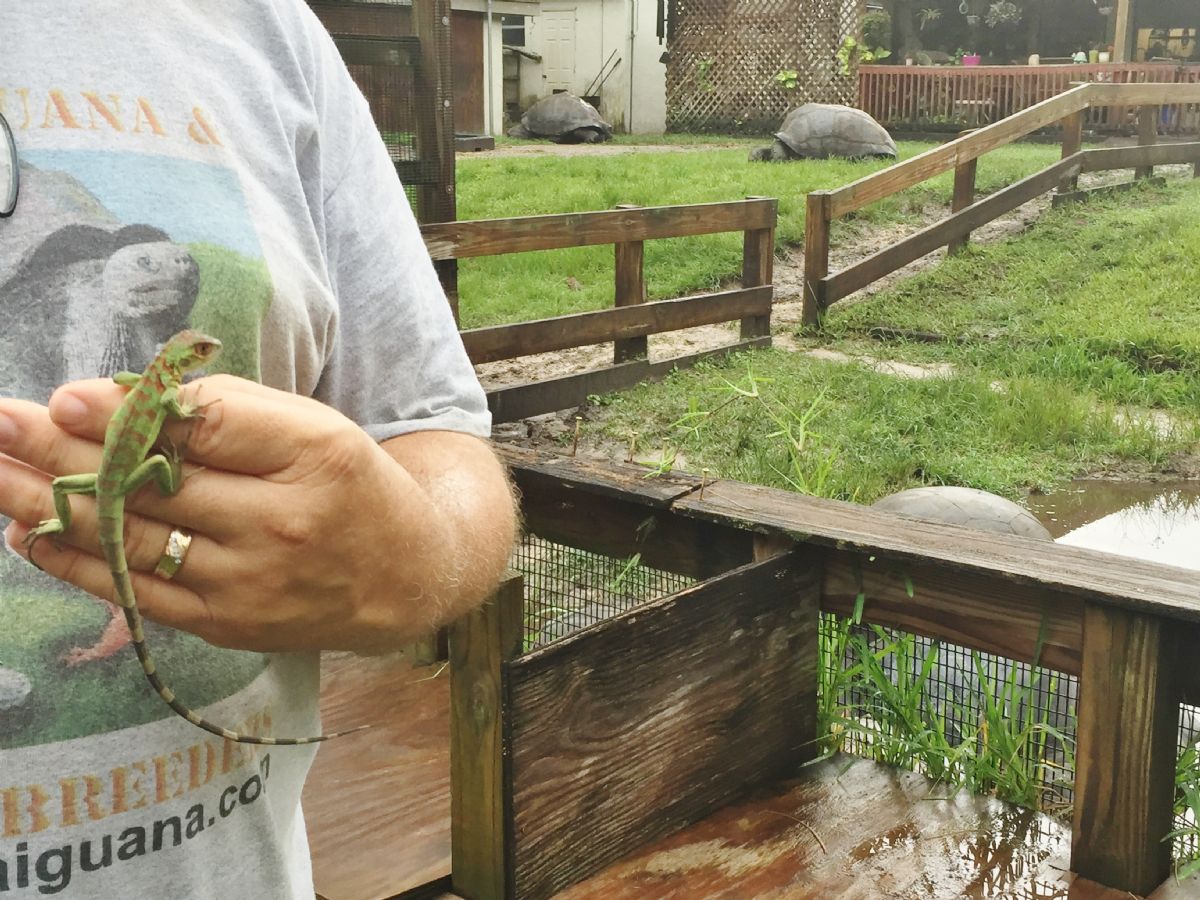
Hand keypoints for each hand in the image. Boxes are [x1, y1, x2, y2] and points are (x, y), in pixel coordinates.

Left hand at [0, 376, 514, 652]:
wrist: (405, 575)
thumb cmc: (350, 485)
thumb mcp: (313, 429)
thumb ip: (230, 411)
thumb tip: (119, 401)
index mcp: (316, 454)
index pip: (210, 427)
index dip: (129, 412)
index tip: (63, 395)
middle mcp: (285, 523)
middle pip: (158, 484)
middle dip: (64, 451)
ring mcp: (254, 584)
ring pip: (134, 540)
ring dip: (50, 505)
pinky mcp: (229, 626)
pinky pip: (139, 593)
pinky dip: (78, 563)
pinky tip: (28, 533)